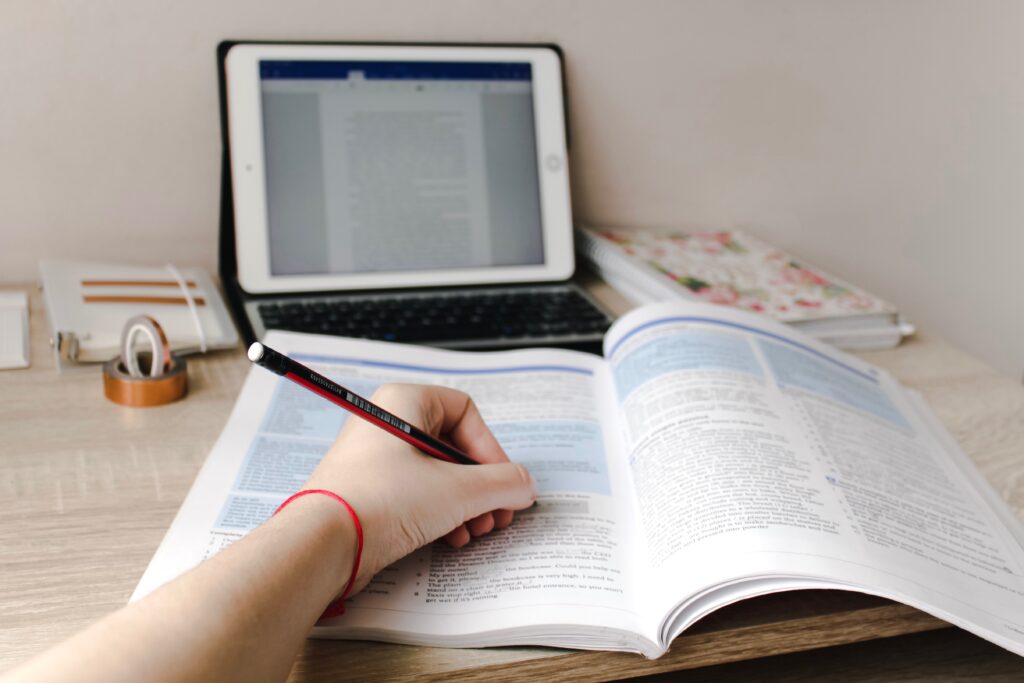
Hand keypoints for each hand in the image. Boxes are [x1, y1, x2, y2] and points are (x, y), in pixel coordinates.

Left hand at [303, 383, 537, 591]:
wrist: (321, 545)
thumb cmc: (380, 502)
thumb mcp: (457, 491)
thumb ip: (501, 485)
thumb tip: (525, 484)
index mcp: (403, 402)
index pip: (465, 412)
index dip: (490, 448)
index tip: (503, 480)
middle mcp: (386, 423)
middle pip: (453, 446)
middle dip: (481, 484)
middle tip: (497, 512)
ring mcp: (375, 459)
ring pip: (437, 473)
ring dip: (465, 503)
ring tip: (475, 529)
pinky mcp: (369, 491)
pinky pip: (416, 494)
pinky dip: (440, 513)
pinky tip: (452, 537)